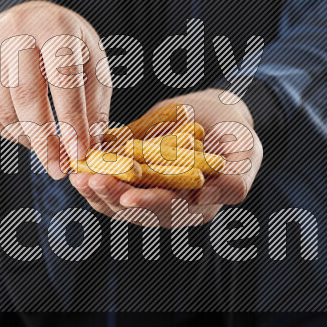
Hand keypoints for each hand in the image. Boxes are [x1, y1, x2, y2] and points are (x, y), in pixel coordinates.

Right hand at [0, 1, 111, 177]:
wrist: (30, 18)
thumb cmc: (70, 49)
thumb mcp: (93, 67)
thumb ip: (94, 106)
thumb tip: (89, 149)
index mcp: (56, 25)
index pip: (63, 79)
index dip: (71, 120)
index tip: (79, 154)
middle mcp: (17, 29)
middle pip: (27, 95)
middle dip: (45, 139)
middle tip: (58, 169)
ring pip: (4, 106)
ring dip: (27, 138)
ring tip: (46, 149)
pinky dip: (8, 130)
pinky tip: (26, 133)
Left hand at [69, 89, 263, 226]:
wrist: (217, 115)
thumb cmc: (237, 136)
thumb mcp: (247, 153)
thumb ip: (234, 181)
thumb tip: (203, 197)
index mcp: (198, 206)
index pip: (171, 210)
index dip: (148, 205)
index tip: (127, 196)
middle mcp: (170, 206)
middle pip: (136, 211)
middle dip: (111, 196)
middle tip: (91, 181)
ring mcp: (148, 193)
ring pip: (115, 202)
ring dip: (95, 190)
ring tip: (78, 175)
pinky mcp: (132, 178)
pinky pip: (108, 183)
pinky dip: (92, 175)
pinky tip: (78, 165)